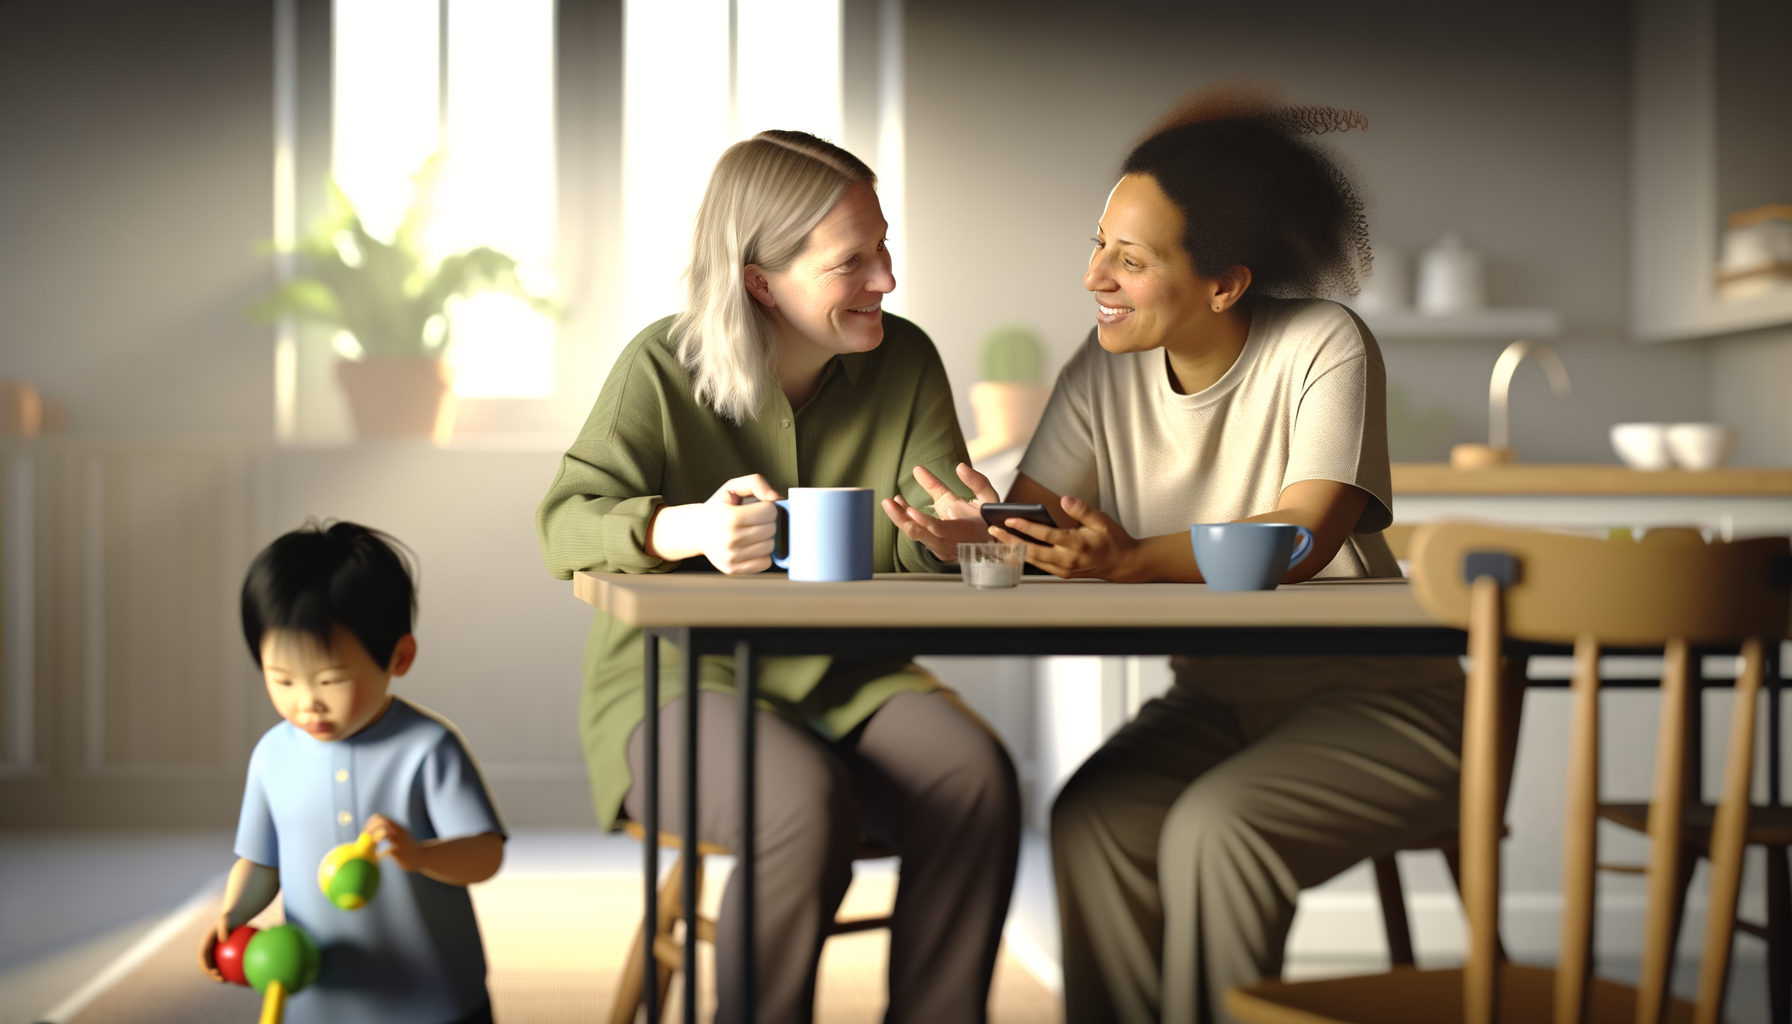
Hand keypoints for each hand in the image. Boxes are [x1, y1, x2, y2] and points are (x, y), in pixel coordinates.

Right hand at [196, 914, 230, 981]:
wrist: (234, 917)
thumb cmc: (230, 918)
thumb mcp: (226, 919)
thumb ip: (223, 927)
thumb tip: (224, 939)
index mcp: (205, 945)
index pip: (203, 959)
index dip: (206, 967)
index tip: (215, 972)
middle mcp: (209, 951)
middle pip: (207, 967)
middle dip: (212, 976)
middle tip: (223, 980)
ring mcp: (215, 954)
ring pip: (217, 967)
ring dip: (222, 975)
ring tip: (233, 981)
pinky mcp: (224, 955)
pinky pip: (228, 963)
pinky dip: (233, 969)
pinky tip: (243, 973)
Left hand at [364, 813, 423, 871]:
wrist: (422, 857)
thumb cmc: (407, 848)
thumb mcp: (399, 836)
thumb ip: (389, 833)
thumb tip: (372, 834)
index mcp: (397, 826)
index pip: (380, 817)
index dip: (370, 823)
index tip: (364, 832)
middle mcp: (399, 831)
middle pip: (382, 822)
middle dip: (370, 829)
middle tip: (363, 839)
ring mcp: (400, 840)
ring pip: (385, 833)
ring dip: (374, 838)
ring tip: (368, 845)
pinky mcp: (400, 851)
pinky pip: (388, 849)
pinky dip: (380, 852)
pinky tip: (376, 856)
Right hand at [646, 474, 782, 572]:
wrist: (697, 529)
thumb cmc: (720, 506)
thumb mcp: (734, 486)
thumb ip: (757, 483)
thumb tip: (776, 498)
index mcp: (729, 516)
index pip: (770, 512)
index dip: (767, 507)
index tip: (756, 508)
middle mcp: (728, 539)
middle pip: (771, 529)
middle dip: (766, 522)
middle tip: (753, 520)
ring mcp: (729, 557)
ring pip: (770, 546)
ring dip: (765, 538)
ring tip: (751, 532)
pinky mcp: (732, 569)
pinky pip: (765, 563)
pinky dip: (762, 554)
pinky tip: (750, 546)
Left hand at [881, 464, 1000, 561]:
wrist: (992, 542)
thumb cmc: (991, 520)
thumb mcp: (989, 498)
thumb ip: (977, 482)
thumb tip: (960, 467)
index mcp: (963, 531)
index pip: (940, 529)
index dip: (925, 522)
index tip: (911, 511)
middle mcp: (948, 541)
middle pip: (921, 533)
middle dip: (902, 519)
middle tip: (890, 504)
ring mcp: (940, 545)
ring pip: (915, 533)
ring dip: (899, 517)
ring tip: (889, 501)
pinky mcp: (934, 544)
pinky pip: (917, 531)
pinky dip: (905, 517)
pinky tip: (897, 503)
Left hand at [1000, 494, 1143, 580]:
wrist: (1122, 564)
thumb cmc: (1112, 539)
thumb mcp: (1102, 520)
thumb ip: (1082, 510)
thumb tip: (1064, 499)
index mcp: (1077, 544)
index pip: (1046, 535)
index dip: (1026, 527)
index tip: (1009, 519)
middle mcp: (1068, 559)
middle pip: (1033, 551)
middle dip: (1011, 540)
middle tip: (993, 530)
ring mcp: (1064, 569)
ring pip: (1032, 560)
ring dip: (1014, 548)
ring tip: (997, 537)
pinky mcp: (1061, 573)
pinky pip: (1038, 565)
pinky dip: (1024, 555)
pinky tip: (1012, 546)